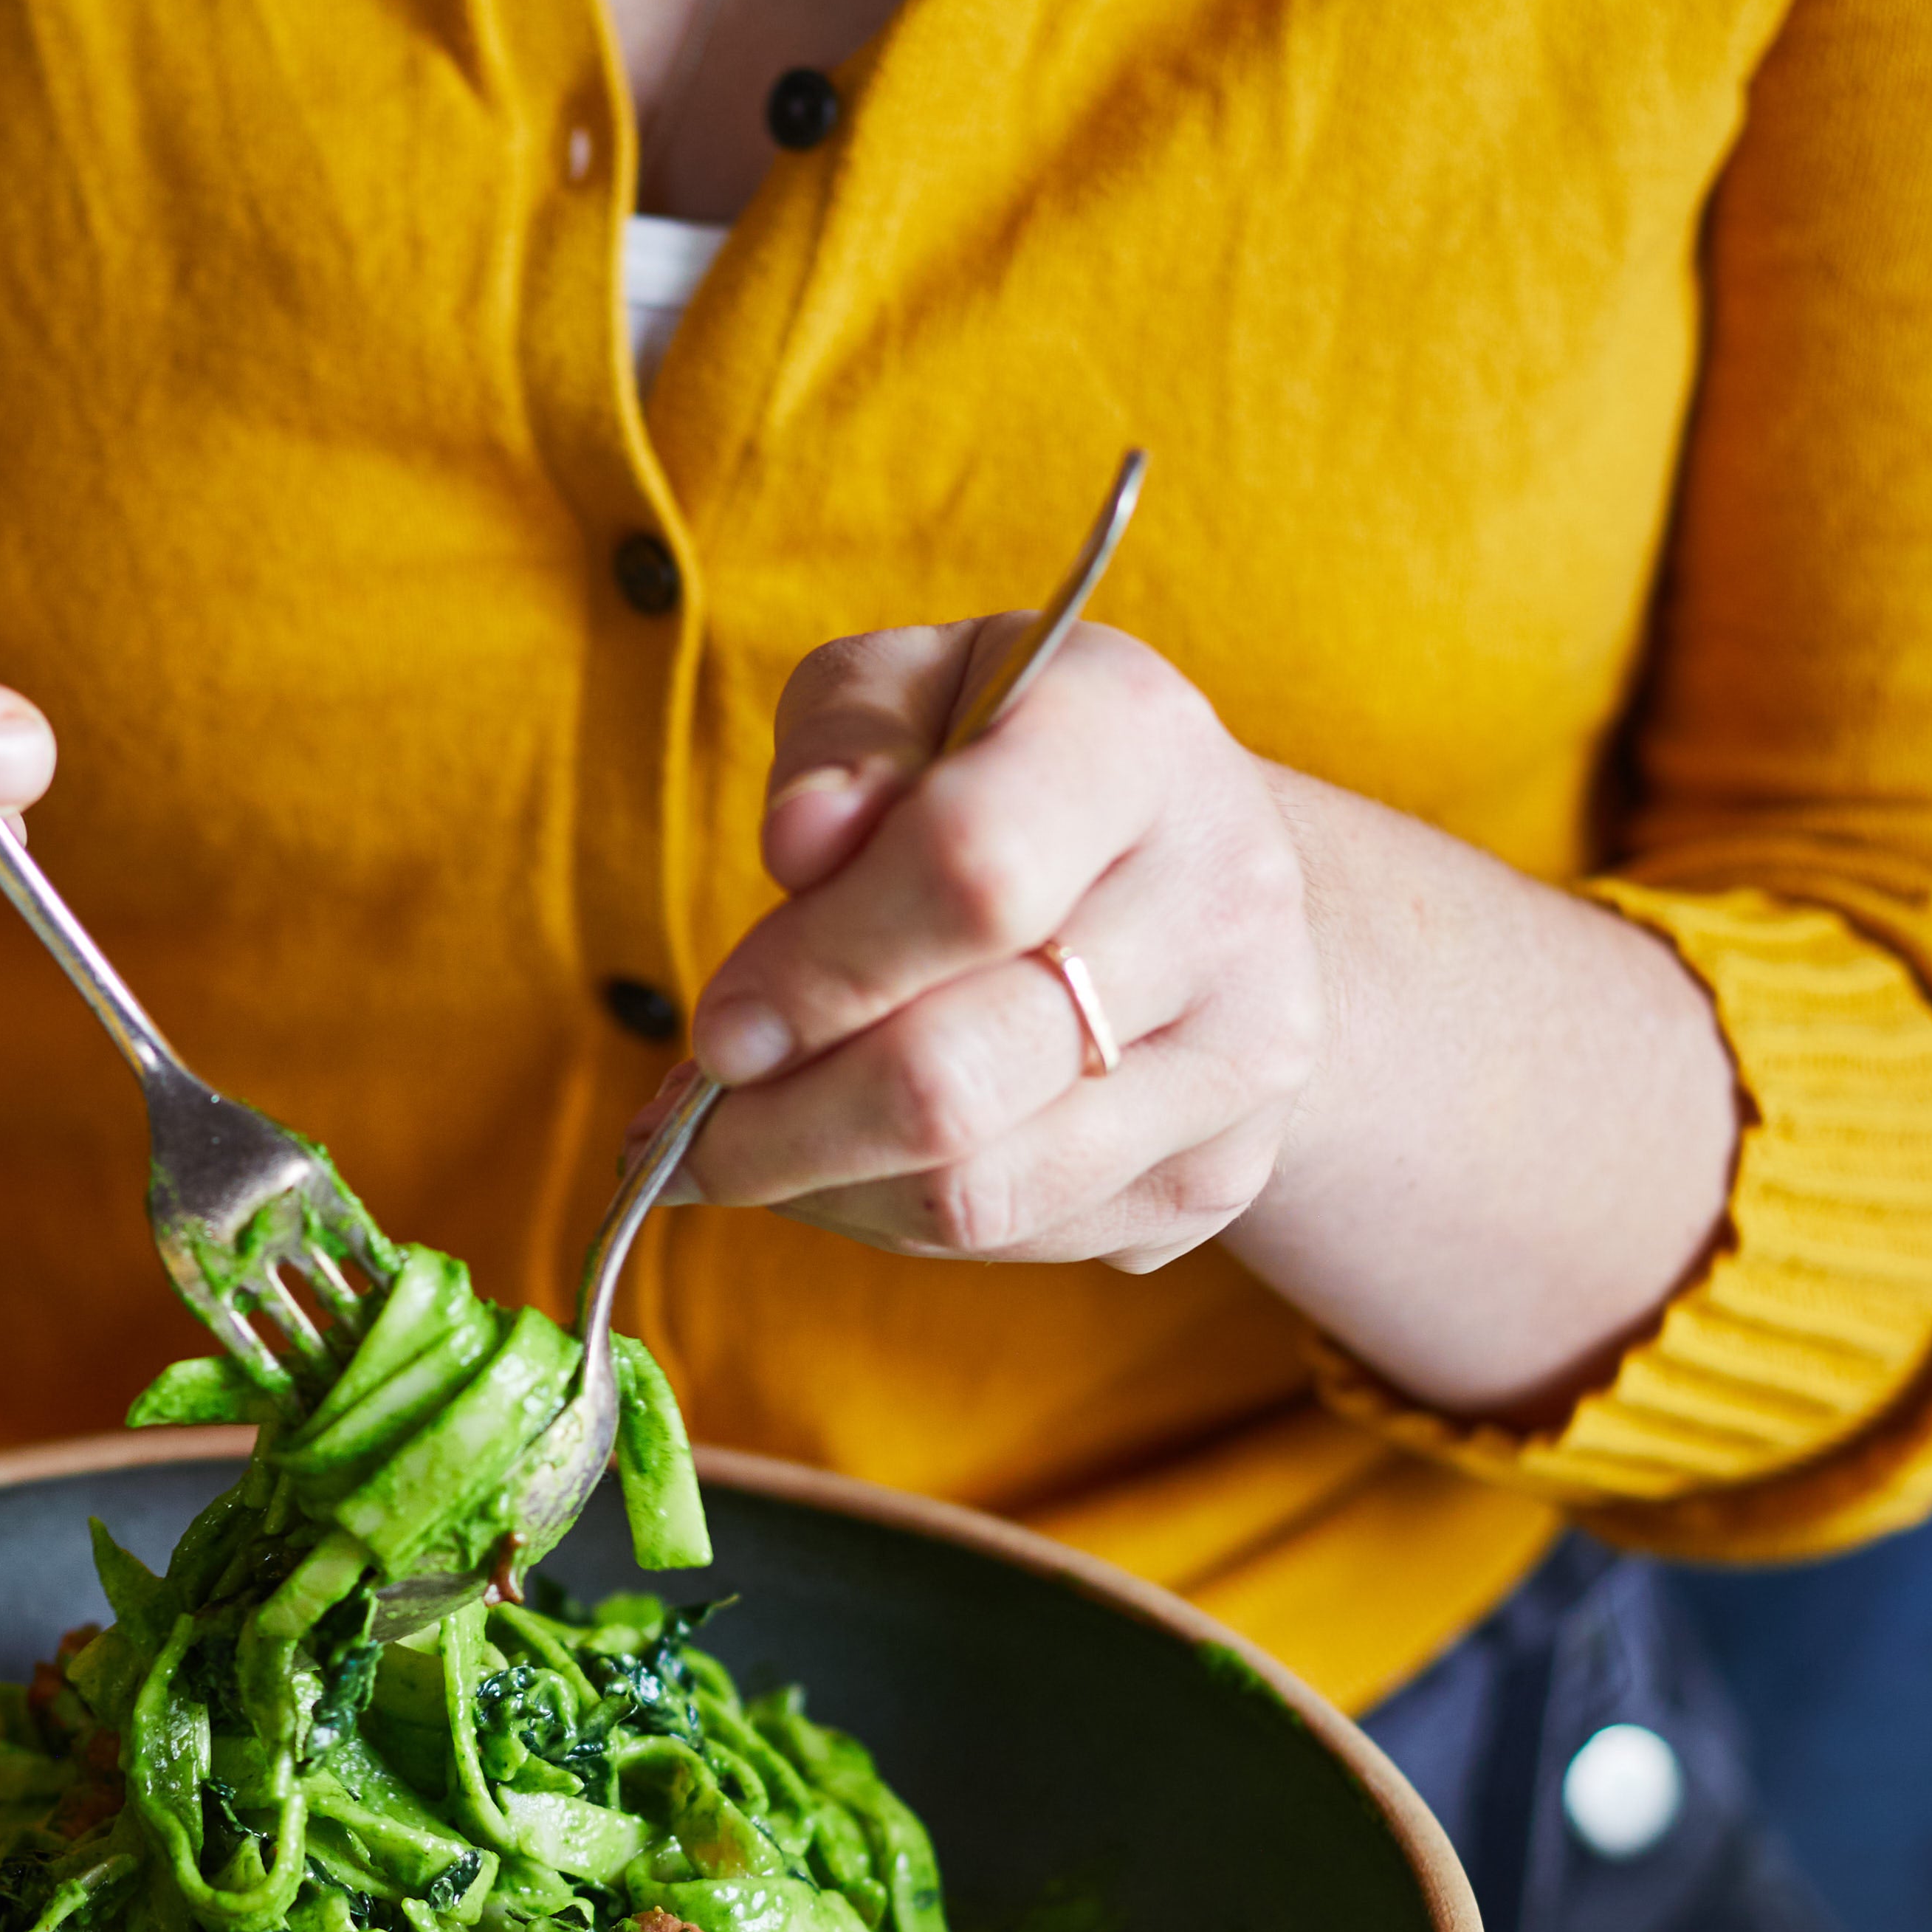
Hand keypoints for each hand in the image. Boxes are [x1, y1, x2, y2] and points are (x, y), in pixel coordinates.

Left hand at [667, 613, 1320, 1272]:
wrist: (1206, 866)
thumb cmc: (1016, 762)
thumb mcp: (917, 689)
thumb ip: (845, 743)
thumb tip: (801, 842)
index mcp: (1136, 740)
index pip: (971, 873)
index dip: (818, 970)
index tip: (721, 1028)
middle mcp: (1220, 901)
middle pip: (958, 1078)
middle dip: (782, 1126)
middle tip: (695, 1126)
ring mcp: (1236, 1058)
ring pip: (977, 1194)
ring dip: (821, 1190)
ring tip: (750, 1146)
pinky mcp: (1213, 1177)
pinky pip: (1010, 1242)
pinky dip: (891, 1217)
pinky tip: (849, 1158)